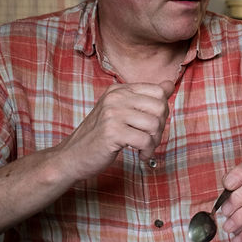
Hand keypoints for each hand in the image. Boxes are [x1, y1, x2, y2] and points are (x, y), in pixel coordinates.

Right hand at [54, 80, 174, 179]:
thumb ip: (144, 98)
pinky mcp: (112, 132)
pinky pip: (145, 140)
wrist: (71, 157)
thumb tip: (170, 84)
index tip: (152, 124)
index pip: (158, 91)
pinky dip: (147, 151)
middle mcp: (115, 98)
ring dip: (154, 142)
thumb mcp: (120, 112)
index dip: (162, 111)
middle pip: (160, 107)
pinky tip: (141, 156)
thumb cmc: (99, 136)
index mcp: (118, 90)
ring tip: (145, 148)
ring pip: (154, 124)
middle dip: (161, 127)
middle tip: (150, 139)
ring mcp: (112, 114)